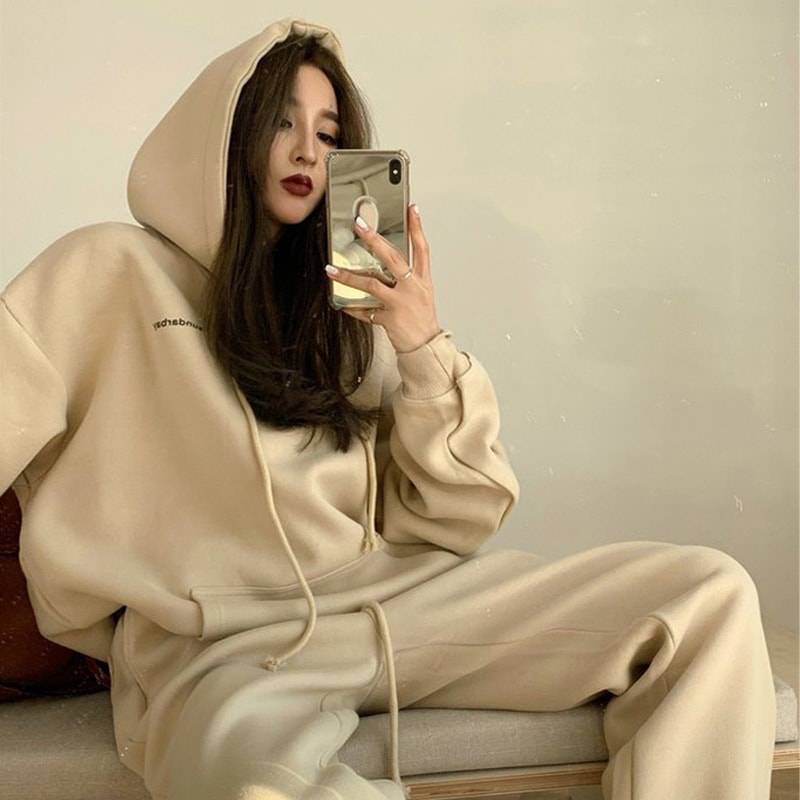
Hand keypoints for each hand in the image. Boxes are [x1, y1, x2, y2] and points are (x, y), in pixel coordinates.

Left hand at [325, 204, 440, 352]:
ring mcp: (401, 304)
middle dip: (375, 240)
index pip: (422, 249)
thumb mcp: (421, 295)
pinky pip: (365, 312)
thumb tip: (384, 266)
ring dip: (349, 276)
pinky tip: (341, 303)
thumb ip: (405, 279)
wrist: (426, 348)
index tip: (412, 209)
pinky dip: (352, 308)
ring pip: (372, 284)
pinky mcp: (390, 319)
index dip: (418, 229)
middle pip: (393, 259)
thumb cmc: (422, 321)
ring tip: (331, 270)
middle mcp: (413, 289)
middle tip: (360, 226)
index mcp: (422, 281)